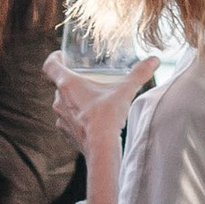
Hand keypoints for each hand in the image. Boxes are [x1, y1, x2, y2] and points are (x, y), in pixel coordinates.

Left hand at [43, 49, 157, 153]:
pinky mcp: (65, 132)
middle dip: (71, 81)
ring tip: (91, 99)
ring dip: (74, 100)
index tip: (63, 56)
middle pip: (59, 84)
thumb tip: (154, 59)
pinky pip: (68, 120)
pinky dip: (77, 117)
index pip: (50, 65)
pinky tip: (91, 119)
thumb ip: (139, 74)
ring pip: (63, 103)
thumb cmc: (107, 116)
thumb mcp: (124, 91)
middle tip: (87, 78)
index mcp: (67, 84)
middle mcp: (58, 100)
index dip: (55, 58)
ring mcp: (60, 118)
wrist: (101, 148)